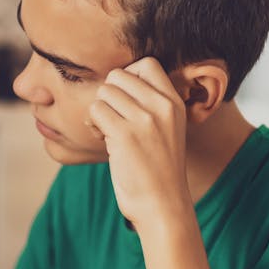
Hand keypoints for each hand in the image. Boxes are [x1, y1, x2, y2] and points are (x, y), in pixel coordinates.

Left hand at [86, 57, 194, 230]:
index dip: (127, 79)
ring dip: (99, 112)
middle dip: (108, 96)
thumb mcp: (166, 128)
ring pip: (103, 92)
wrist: (162, 204)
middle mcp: (162, 106)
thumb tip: (113, 81)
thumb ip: (149, 104)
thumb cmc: (157, 168)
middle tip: (113, 120)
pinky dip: (93, 125)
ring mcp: (144, 119)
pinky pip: (95, 111)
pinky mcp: (125, 135)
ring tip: (109, 132)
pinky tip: (104, 140)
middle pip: (118, 75)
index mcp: (175, 102)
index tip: (125, 103)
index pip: (146, 64)